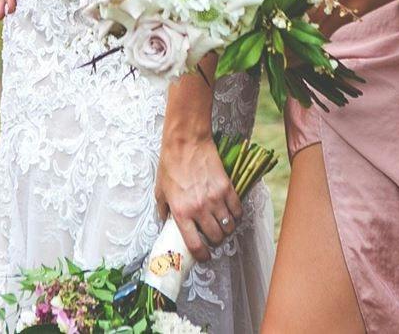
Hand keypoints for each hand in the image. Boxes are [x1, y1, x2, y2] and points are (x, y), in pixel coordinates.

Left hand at [156, 132, 242, 263]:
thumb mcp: (160, 190)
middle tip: (213, 237)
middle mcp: (199, 209)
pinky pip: (237, 210)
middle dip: (215, 241)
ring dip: (226, 229)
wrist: (186, 142)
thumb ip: (163, 210)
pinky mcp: (227, 188)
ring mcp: (215, 199)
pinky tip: (230, 213)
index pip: (195, 245)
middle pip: (216, 237)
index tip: (204, 256)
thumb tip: (166, 222)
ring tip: (222, 225)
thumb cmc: (170, 165)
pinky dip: (236, 215)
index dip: (202, 256)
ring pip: (229, 227)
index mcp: (181, 212)